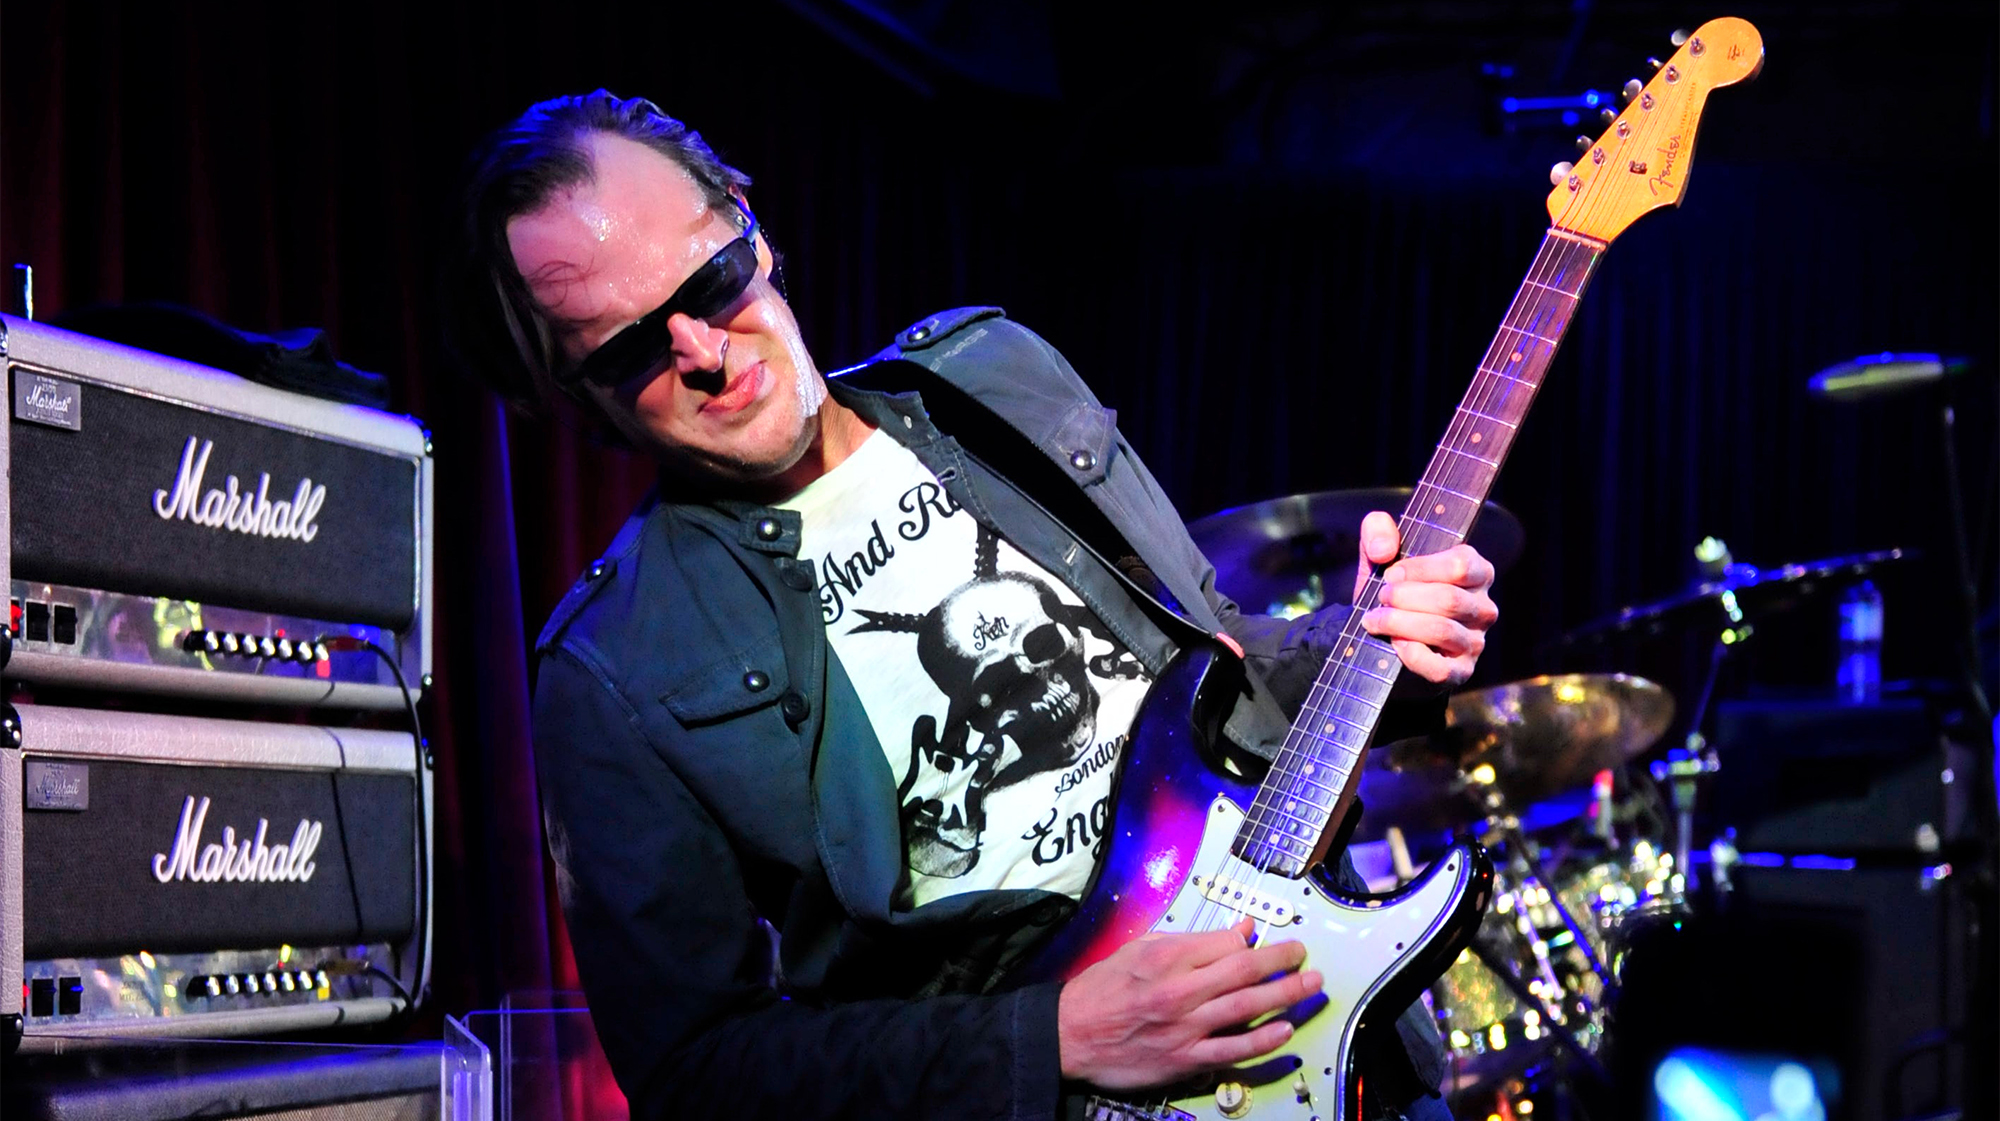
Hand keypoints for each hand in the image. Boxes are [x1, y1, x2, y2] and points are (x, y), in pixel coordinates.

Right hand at [1057, 917, 1321, 1090]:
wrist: (1069, 1035)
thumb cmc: (1101, 990)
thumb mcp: (1139, 948)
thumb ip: (1188, 940)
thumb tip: (1235, 931)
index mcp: (1166, 957)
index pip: (1227, 943)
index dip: (1253, 940)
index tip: (1267, 939)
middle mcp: (1179, 990)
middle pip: (1246, 970)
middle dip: (1283, 961)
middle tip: (1304, 955)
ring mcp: (1185, 1027)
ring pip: (1248, 1007)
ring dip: (1286, 995)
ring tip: (1311, 985)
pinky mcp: (1185, 1059)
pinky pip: (1233, 1050)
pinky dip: (1262, 1040)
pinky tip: (1284, 1029)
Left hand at [1352, 510, 1497, 686]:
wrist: (1383, 639)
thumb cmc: (1392, 592)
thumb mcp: (1380, 556)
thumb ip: (1377, 532)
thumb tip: (1384, 550)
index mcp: (1476, 571)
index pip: (1459, 565)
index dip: (1419, 569)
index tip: (1390, 574)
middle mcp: (1484, 607)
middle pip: (1448, 599)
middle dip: (1404, 598)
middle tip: (1380, 599)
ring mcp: (1476, 642)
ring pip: (1442, 630)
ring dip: (1400, 624)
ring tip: (1376, 619)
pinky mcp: (1461, 672)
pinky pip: (1440, 667)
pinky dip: (1411, 655)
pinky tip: (1394, 644)